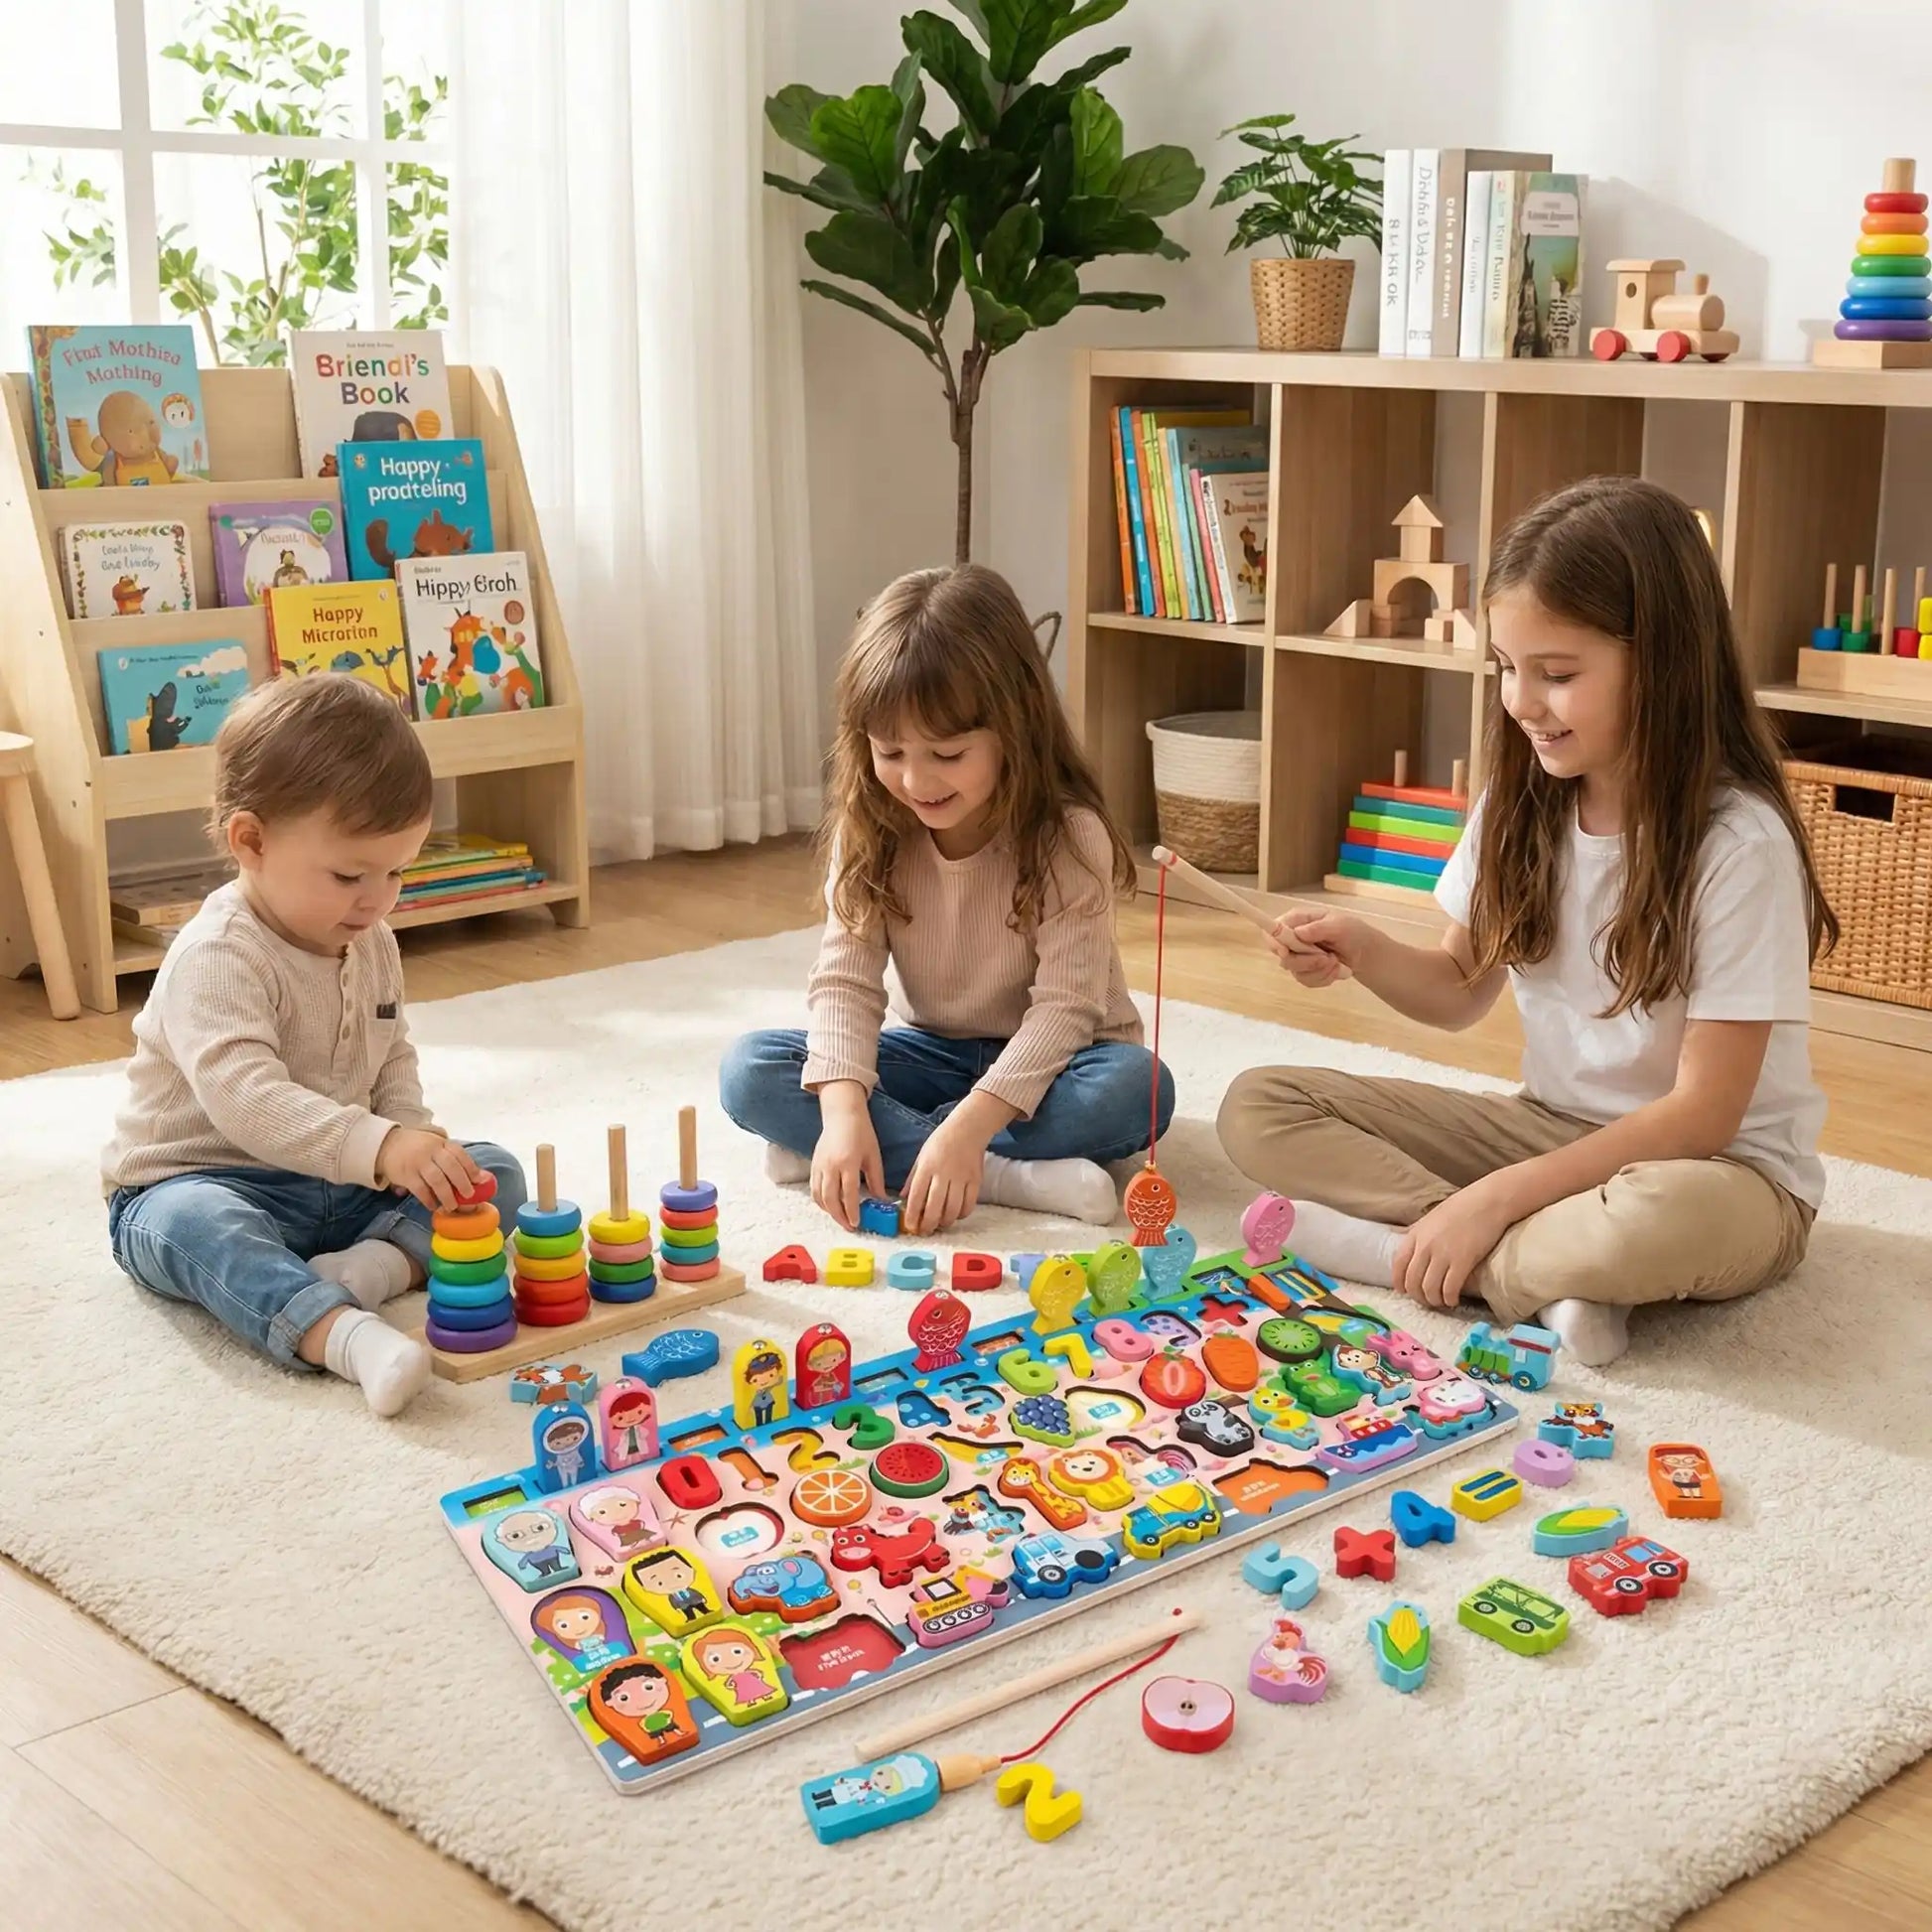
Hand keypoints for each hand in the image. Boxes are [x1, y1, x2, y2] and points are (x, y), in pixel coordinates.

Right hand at [378, 1126, 481, 1210]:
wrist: (387, 1144)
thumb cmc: (419, 1148)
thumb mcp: (437, 1147)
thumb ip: (456, 1159)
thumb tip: (483, 1178)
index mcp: (441, 1143)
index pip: (460, 1154)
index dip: (471, 1167)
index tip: (480, 1181)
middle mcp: (431, 1151)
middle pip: (450, 1166)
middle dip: (462, 1182)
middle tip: (469, 1196)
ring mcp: (417, 1162)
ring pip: (436, 1179)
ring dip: (446, 1195)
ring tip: (452, 1207)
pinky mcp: (405, 1174)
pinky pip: (419, 1189)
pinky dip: (428, 1199)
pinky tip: (433, 1206)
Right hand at [811, 1099, 884, 1232]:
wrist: (842, 1115)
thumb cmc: (862, 1133)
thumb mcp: (873, 1156)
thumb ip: (876, 1180)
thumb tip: (882, 1201)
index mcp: (848, 1162)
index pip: (849, 1193)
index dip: (852, 1211)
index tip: (857, 1223)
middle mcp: (830, 1166)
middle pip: (830, 1199)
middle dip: (839, 1216)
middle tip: (849, 1227)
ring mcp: (819, 1166)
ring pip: (819, 1196)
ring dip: (829, 1211)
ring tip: (841, 1218)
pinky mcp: (813, 1165)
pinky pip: (814, 1189)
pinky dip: (821, 1201)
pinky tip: (831, 1206)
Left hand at [900, 1117, 985, 1236]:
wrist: (968, 1129)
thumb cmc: (941, 1142)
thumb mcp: (921, 1156)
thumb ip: (913, 1178)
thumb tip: (904, 1198)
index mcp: (927, 1167)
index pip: (917, 1196)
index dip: (912, 1215)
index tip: (910, 1226)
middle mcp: (943, 1174)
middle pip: (935, 1207)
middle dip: (929, 1224)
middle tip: (925, 1231)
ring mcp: (961, 1178)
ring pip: (953, 1209)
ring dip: (945, 1222)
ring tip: (940, 1224)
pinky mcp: (976, 1181)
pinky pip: (969, 1204)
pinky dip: (962, 1214)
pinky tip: (956, 1215)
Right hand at [1267, 910, 1371, 986]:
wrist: (1364, 952)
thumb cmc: (1352, 931)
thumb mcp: (1339, 925)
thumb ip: (1318, 928)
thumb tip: (1298, 933)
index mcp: (1296, 921)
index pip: (1273, 931)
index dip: (1274, 942)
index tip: (1285, 952)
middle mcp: (1293, 939)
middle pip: (1283, 956)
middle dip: (1306, 961)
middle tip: (1326, 958)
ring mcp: (1298, 957)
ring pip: (1295, 971)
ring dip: (1319, 970)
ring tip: (1336, 962)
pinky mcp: (1305, 972)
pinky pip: (1306, 980)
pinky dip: (1323, 978)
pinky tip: (1335, 970)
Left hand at [1392, 1173, 1517, 1308]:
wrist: (1488, 1201)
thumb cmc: (1462, 1206)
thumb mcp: (1431, 1216)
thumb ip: (1416, 1230)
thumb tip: (1398, 1236)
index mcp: (1416, 1234)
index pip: (1398, 1264)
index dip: (1399, 1282)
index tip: (1404, 1291)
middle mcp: (1425, 1245)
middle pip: (1412, 1280)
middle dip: (1417, 1296)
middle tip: (1426, 1300)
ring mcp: (1443, 1254)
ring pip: (1429, 1288)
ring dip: (1433, 1300)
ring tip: (1441, 1301)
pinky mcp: (1463, 1261)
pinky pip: (1449, 1288)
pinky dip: (1449, 1299)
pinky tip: (1454, 1299)